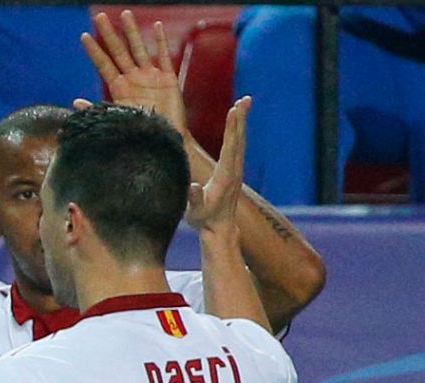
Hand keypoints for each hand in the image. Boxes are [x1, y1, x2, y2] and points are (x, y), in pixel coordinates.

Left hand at [80, 10, 187, 136]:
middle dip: (110, 34)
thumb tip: (74, 102)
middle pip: (119, 51)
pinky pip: (164, 56)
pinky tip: (157, 26)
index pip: (103, 64)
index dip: (94, 51)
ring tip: (125, 14)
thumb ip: (96, 109)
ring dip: (132, 32)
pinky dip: (161, 42)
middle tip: (100, 17)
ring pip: (139, 48)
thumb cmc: (138, 133)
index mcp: (118, 88)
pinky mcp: (168, 79)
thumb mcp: (115, 119)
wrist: (163, 141)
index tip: (84, 36)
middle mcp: (133, 78)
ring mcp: (150, 76)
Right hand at [186, 97, 250, 233]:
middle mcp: (234, 170)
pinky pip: (238, 146)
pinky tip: (238, 123)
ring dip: (242, 121)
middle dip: (241, 118)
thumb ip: (194, 200)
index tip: (233, 111)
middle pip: (239, 140)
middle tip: (246, 99)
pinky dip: (238, 131)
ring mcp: (236, 170)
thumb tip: (192, 187)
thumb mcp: (195, 213)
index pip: (230, 147)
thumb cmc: (204, 220)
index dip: (232, 128)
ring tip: (244, 103)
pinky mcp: (234, 171)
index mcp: (225, 176)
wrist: (220, 229)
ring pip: (240, 141)